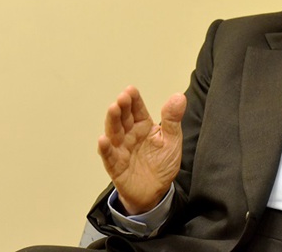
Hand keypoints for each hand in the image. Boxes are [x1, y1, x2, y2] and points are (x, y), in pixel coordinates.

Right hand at [98, 86, 185, 214]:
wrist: (156, 192)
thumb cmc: (162, 164)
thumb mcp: (172, 140)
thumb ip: (173, 119)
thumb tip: (178, 96)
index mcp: (143, 126)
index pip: (137, 109)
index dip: (133, 99)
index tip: (131, 90)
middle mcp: (129, 135)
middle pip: (123, 118)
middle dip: (121, 107)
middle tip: (122, 98)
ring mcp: (121, 150)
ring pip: (113, 133)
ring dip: (112, 121)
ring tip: (113, 109)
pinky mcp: (116, 166)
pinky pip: (109, 156)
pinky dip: (105, 148)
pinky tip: (104, 140)